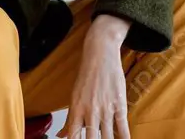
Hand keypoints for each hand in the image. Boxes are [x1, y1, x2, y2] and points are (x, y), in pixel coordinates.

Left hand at [58, 20, 131, 138]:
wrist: (100, 54)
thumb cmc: (86, 74)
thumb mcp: (74, 96)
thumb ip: (70, 119)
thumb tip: (61, 135)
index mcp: (76, 108)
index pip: (73, 135)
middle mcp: (89, 110)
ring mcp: (105, 108)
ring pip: (107, 136)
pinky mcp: (119, 104)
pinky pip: (122, 126)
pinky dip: (123, 138)